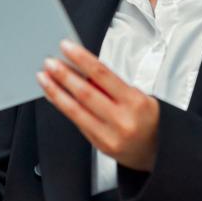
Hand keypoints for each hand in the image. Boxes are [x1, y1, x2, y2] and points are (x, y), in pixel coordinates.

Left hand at [37, 39, 159, 171]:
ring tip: (44, 78)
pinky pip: (76, 122)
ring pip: (76, 110)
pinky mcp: (99, 145)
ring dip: (56, 91)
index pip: (103, 74)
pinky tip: (54, 96)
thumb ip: (111, 86)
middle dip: (64, 75)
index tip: (67, 47)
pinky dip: (63, 107)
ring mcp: (109, 135)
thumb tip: (83, 68)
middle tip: (50, 62)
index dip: (82, 59)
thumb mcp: (139, 97)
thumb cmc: (148, 120)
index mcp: (135, 102)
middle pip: (85, 93)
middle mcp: (122, 120)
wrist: (157, 153)